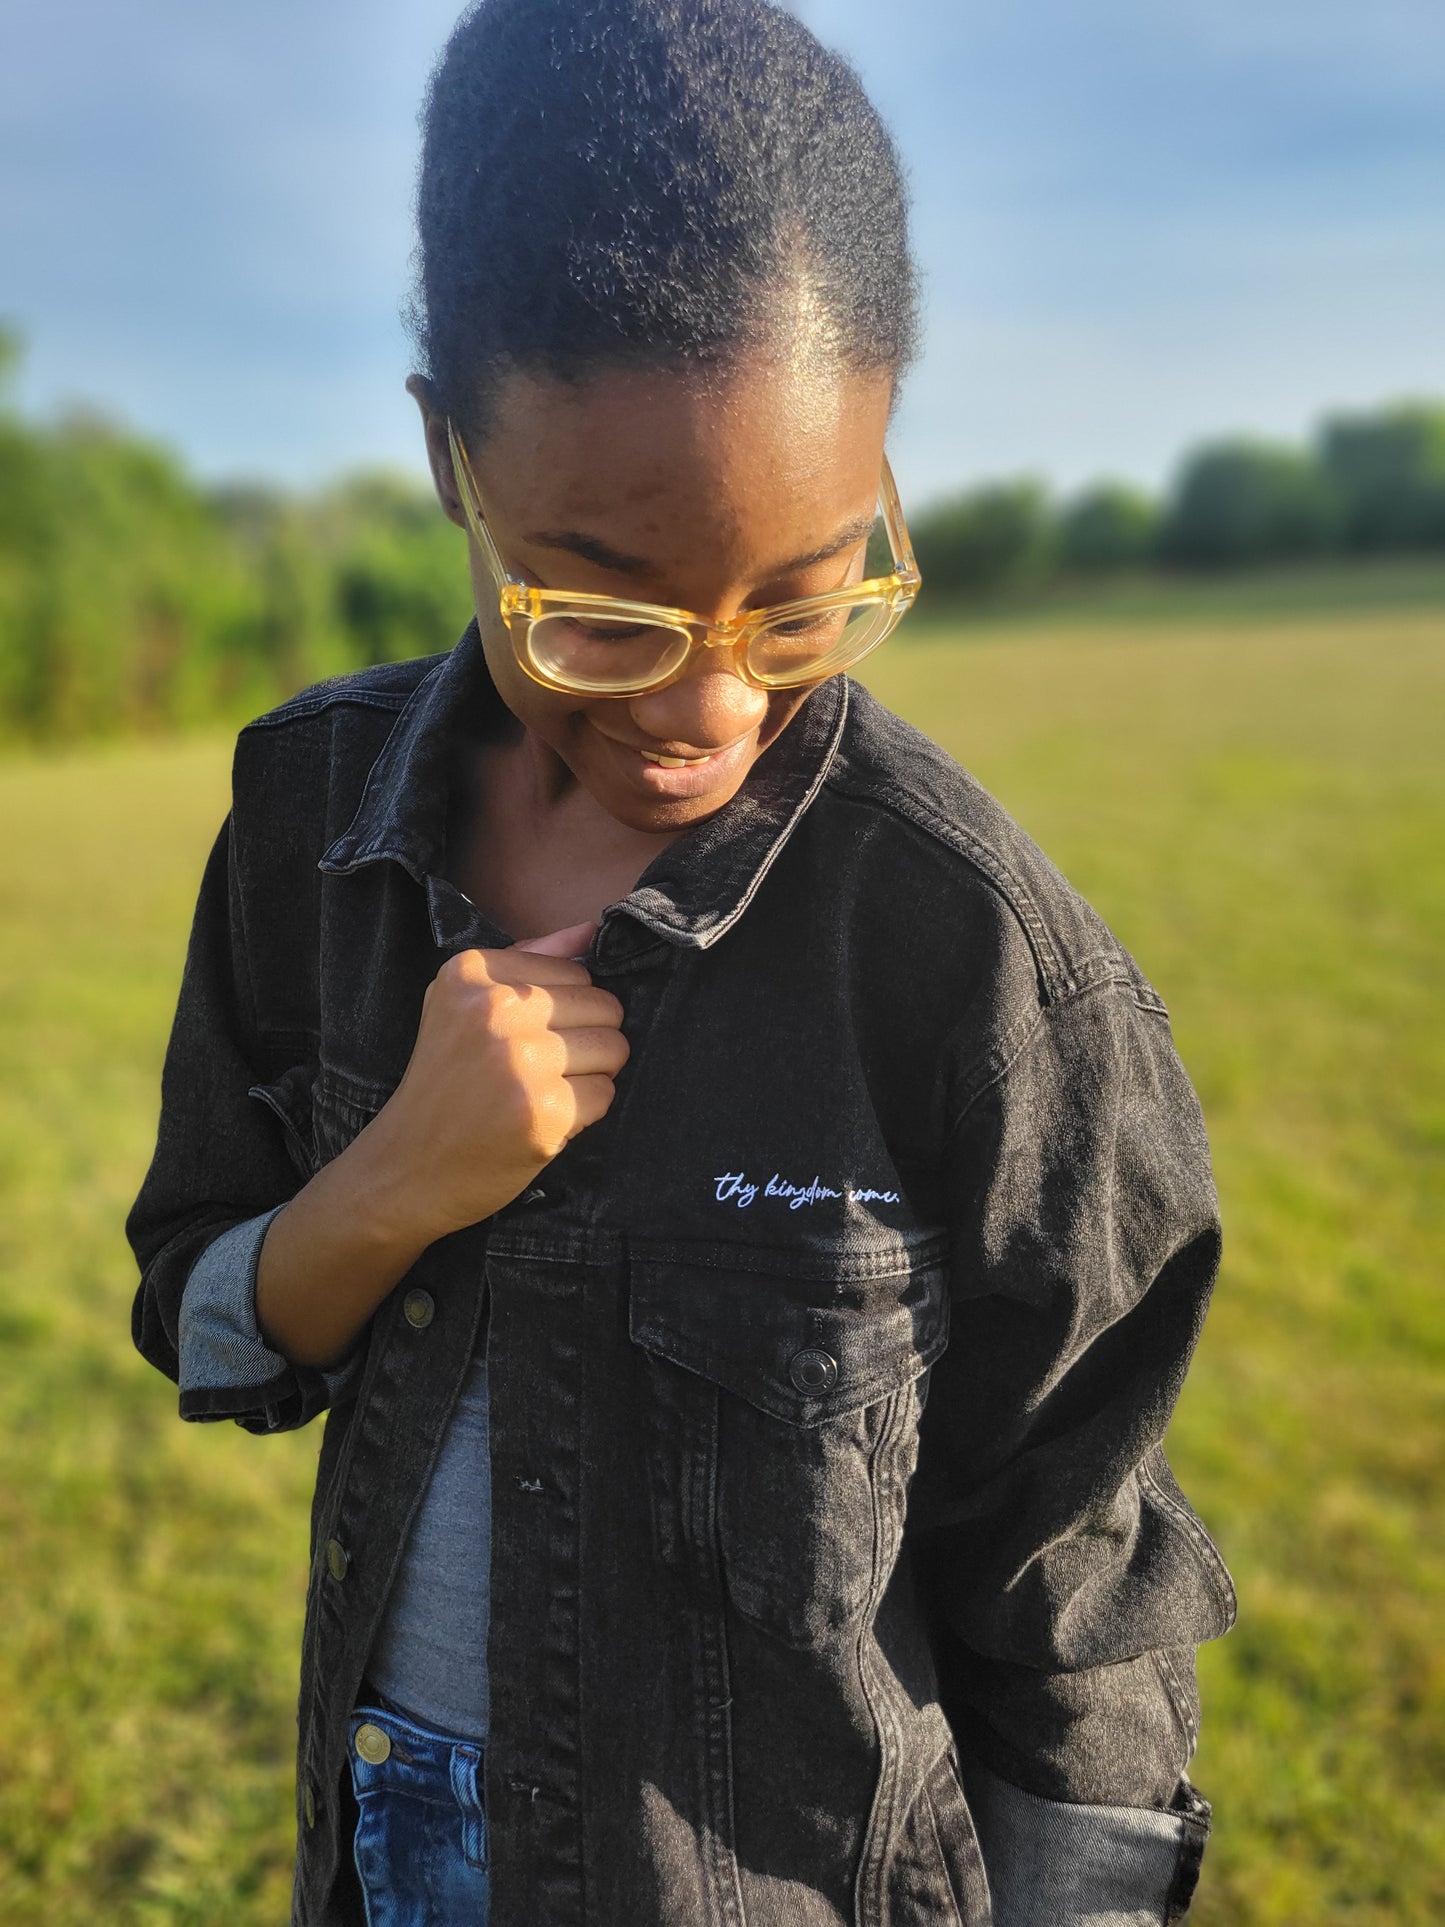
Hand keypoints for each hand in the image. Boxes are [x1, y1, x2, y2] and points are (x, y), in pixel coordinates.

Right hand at [354, 920, 627, 1246]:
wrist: (405, 1169)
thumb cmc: (443, 1082)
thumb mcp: (463, 1005)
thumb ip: (529, 959)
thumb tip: (594, 929)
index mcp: (471, 974)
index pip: (577, 970)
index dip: (566, 1007)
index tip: (526, 1036)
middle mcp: (494, 1011)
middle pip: (603, 1005)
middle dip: (586, 1039)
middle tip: (540, 1069)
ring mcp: (520, 1063)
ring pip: (614, 1048)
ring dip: (590, 1075)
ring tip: (542, 1091)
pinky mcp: (544, 1113)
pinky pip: (605, 1094)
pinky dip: (584, 1112)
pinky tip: (541, 1120)